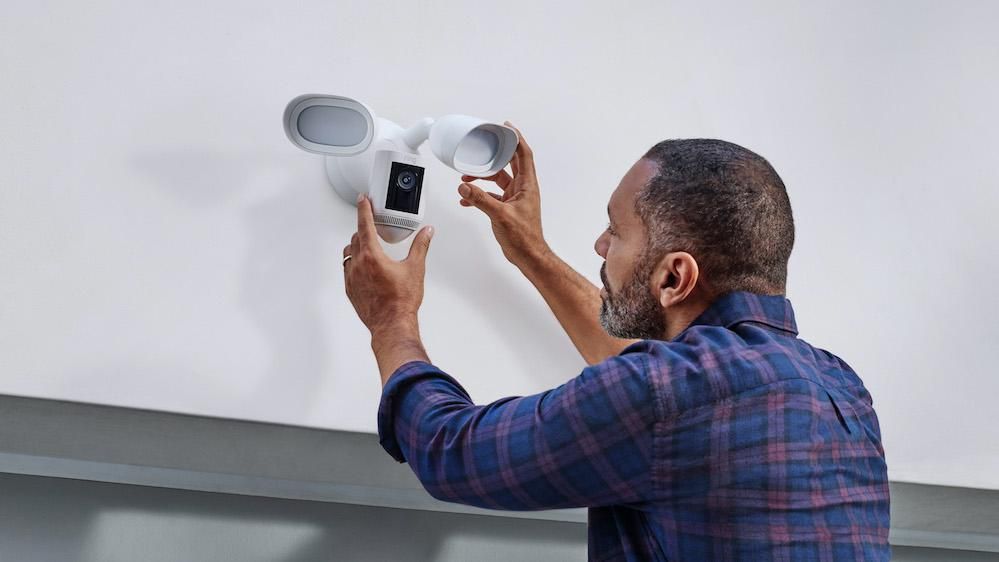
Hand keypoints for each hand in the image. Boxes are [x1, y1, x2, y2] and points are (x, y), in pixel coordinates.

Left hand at [343, 194, 433, 334]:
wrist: (392, 325)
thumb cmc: (401, 301)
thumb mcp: (415, 268)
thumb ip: (420, 246)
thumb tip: (427, 233)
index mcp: (372, 256)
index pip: (365, 224)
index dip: (364, 209)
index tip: (363, 200)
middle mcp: (358, 265)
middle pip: (356, 238)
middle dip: (363, 229)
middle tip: (372, 226)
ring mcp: (351, 278)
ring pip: (348, 253)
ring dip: (357, 246)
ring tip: (368, 246)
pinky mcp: (350, 289)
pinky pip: (347, 269)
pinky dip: (354, 263)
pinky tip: (365, 267)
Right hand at [458, 122, 550, 267]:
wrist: (528, 255)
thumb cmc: (524, 237)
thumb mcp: (500, 215)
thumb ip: (480, 200)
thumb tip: (465, 186)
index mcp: (527, 185)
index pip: (523, 155)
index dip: (516, 139)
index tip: (506, 128)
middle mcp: (522, 189)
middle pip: (509, 164)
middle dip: (494, 155)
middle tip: (482, 147)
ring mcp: (515, 198)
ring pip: (497, 179)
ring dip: (482, 176)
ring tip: (467, 176)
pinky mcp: (507, 208)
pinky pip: (491, 195)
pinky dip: (479, 194)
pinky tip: (467, 199)